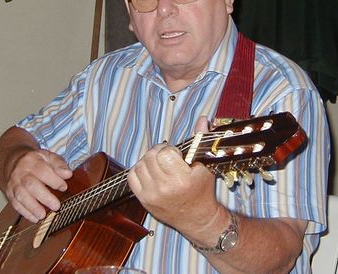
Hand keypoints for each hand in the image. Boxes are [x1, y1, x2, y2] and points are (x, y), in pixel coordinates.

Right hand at [5, 149, 72, 222]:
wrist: (11, 162)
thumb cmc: (34, 161)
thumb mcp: (48, 156)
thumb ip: (59, 164)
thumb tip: (68, 174)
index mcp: (32, 160)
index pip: (43, 171)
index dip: (54, 180)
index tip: (64, 187)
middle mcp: (21, 172)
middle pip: (31, 185)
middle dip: (44, 197)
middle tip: (56, 206)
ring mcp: (14, 183)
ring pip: (21, 196)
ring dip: (33, 207)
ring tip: (43, 215)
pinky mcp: (9, 194)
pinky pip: (15, 204)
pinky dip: (25, 212)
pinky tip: (35, 218)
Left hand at [127, 116, 223, 239]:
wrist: (197, 218)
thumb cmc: (202, 192)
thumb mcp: (205, 166)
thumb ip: (200, 140)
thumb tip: (202, 119)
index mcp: (182, 180)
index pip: (164, 153)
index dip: (169, 149)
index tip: (176, 154)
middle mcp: (165, 188)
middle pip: (150, 156)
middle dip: (158, 152)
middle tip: (167, 157)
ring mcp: (152, 195)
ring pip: (140, 164)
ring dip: (149, 160)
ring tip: (159, 165)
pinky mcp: (144, 200)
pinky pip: (132, 176)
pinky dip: (139, 170)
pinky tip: (150, 172)